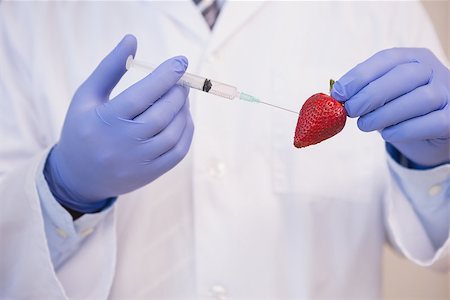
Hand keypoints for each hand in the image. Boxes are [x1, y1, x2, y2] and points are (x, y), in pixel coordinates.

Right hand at [45, 35, 193, 212]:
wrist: (79, 176)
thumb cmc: (83, 128)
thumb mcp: (87, 96)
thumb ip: (109, 68)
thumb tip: (132, 39)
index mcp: (105, 121)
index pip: (142, 95)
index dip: (165, 76)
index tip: (181, 62)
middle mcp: (122, 144)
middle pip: (162, 114)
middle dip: (178, 93)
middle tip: (181, 81)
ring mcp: (138, 162)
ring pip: (174, 133)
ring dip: (184, 111)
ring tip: (182, 98)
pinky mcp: (150, 174)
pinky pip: (178, 152)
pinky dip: (187, 132)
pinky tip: (184, 118)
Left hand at [332, 48, 449, 166]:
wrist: (431, 131)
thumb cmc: (400, 108)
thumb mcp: (381, 94)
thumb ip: (362, 91)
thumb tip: (336, 96)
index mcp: (414, 58)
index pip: (387, 59)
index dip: (360, 75)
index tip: (339, 93)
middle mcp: (434, 71)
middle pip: (404, 76)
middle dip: (371, 94)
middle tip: (351, 110)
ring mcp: (448, 93)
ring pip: (420, 98)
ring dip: (385, 114)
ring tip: (365, 125)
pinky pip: (432, 122)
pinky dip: (405, 129)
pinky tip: (387, 134)